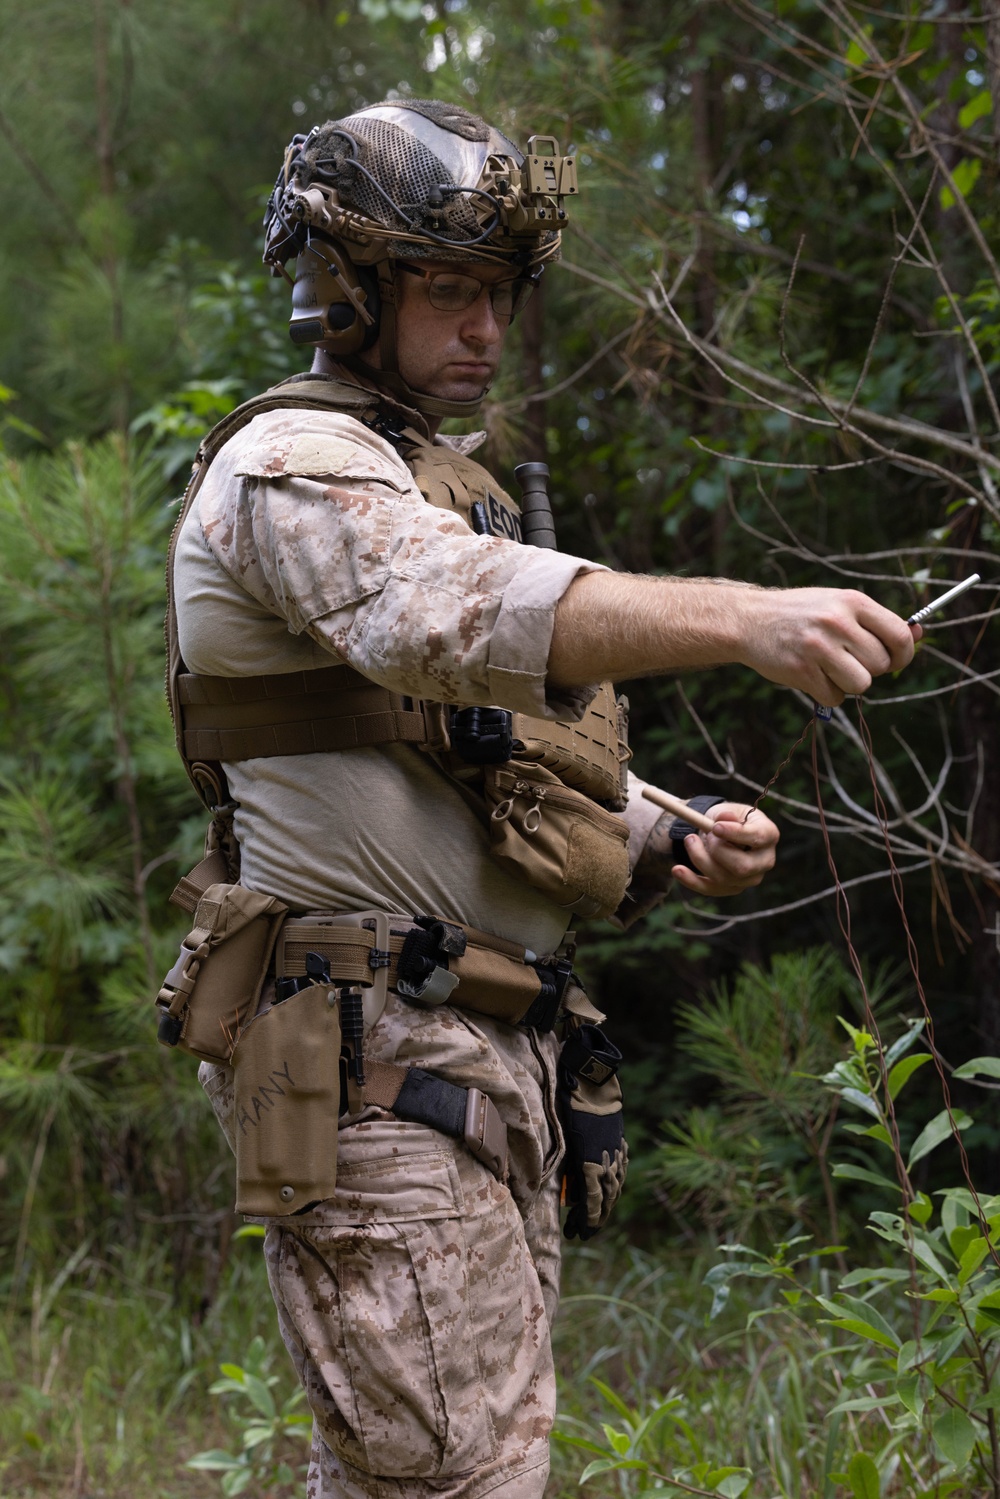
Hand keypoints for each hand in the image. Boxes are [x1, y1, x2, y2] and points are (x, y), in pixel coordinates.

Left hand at [637, 801, 779, 897]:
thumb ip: (725, 813)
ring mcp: (749, 878)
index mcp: (769, 835)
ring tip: (690, 839)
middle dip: (716, 851)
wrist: (720, 832)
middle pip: (742, 867)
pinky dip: (691, 880)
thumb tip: (724, 817)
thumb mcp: (727, 809)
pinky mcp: (732, 888)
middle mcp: (764, 861)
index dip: (737, 834)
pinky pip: (710, 889)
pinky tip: (677, 869)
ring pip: (723, 878)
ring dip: (700, 859)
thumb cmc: (728, 819)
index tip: (715, 827)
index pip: (758, 837)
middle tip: (702, 834)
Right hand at [737, 588, 920, 706]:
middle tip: (848, 659)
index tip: (895, 661)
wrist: (749, 620)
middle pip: (881, 665)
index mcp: (853, 602)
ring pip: (861, 684)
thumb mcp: (840, 605)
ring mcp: (818, 648)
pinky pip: (834, 698)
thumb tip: (920, 633)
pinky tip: (811, 675)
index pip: (900, 636)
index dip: (904, 655)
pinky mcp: (801, 671)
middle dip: (870, 669)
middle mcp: (838, 622)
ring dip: (849, 683)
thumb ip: (877, 621)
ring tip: (830, 668)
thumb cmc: (801, 613)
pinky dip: (826, 694)